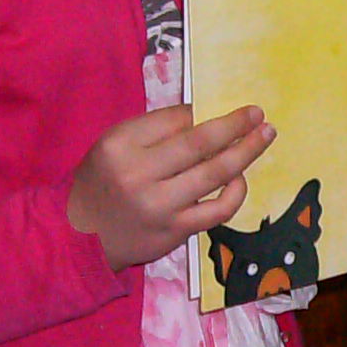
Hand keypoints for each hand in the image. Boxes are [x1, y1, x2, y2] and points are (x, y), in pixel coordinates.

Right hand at [67, 104, 275, 270]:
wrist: (81, 237)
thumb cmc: (102, 183)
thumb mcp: (112, 146)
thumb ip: (153, 131)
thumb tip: (203, 117)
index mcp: (121, 145)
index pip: (175, 119)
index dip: (203, 112)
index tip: (222, 109)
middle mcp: (139, 174)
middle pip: (199, 143)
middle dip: (235, 124)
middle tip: (258, 113)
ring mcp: (160, 206)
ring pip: (215, 174)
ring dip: (246, 152)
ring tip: (264, 135)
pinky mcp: (175, 232)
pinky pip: (217, 211)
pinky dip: (236, 193)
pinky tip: (240, 180)